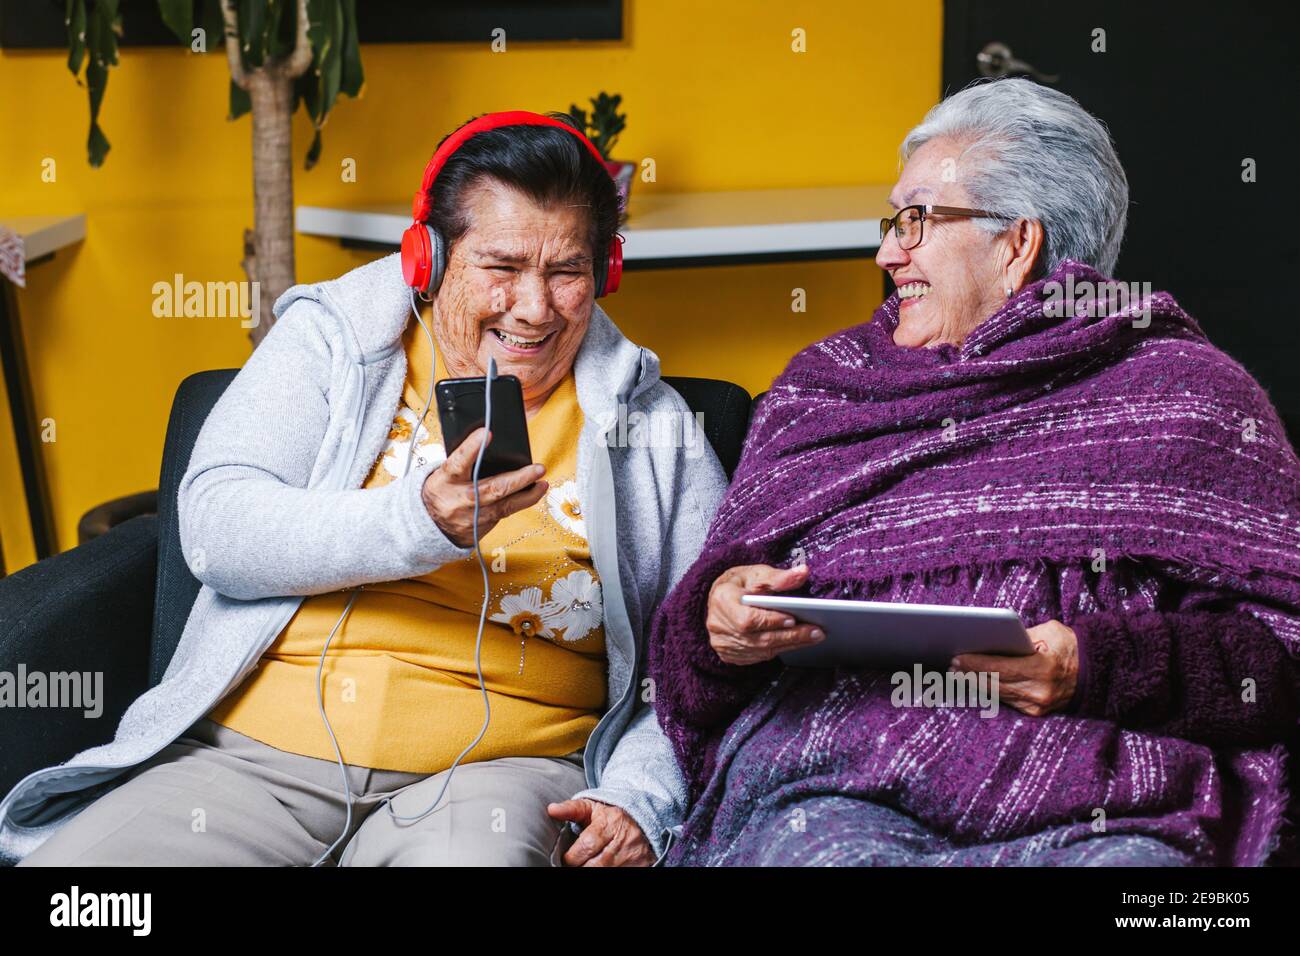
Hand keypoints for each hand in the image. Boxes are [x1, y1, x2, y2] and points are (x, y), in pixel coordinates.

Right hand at [420, 427, 547, 547]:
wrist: (430, 527)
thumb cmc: (441, 492)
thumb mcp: (442, 473)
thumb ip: (463, 461)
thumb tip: (487, 443)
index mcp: (445, 480)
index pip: (458, 462)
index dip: (472, 447)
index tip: (486, 432)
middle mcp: (460, 500)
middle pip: (493, 489)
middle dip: (519, 478)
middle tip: (538, 468)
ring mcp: (473, 517)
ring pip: (506, 505)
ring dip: (528, 494)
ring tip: (542, 483)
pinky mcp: (483, 528)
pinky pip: (505, 513)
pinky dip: (520, 503)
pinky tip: (532, 493)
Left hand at [546, 799, 654, 866]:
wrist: (642, 820)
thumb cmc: (610, 816)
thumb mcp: (592, 808)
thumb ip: (571, 809)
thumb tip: (551, 809)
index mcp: (609, 823)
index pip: (586, 846)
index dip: (572, 856)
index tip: (568, 857)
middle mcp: (623, 841)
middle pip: (595, 864)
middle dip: (581, 866)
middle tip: (576, 862)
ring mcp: (633, 856)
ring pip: (604, 872)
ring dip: (592, 869)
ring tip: (587, 863)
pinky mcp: (641, 866)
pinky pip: (619, 874)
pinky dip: (607, 872)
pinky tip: (599, 865)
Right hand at [706, 564, 823, 664]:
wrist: (720, 598)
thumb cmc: (740, 583)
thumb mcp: (757, 573)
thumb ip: (780, 577)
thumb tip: (803, 572)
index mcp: (722, 600)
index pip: (748, 619)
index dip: (771, 621)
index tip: (794, 619)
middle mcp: (718, 625)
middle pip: (758, 638)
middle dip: (790, 636)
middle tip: (817, 632)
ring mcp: (721, 643)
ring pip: (760, 650)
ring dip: (789, 645)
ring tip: (813, 637)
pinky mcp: (728, 654)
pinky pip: (757, 657)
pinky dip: (778, 650)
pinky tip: (796, 643)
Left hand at [950, 619, 1078, 716]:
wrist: (1097, 671)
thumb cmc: (1070, 645)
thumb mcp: (1048, 632)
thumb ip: (1020, 637)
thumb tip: (990, 638)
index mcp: (1044, 669)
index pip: (1001, 668)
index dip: (976, 664)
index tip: (957, 658)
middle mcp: (1040, 692)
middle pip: (995, 684)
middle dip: (970, 674)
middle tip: (950, 665)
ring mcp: (1038, 706)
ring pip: (998, 694)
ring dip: (975, 683)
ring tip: (957, 673)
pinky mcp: (1036, 713)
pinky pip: (1006, 700)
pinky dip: (989, 690)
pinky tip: (974, 682)